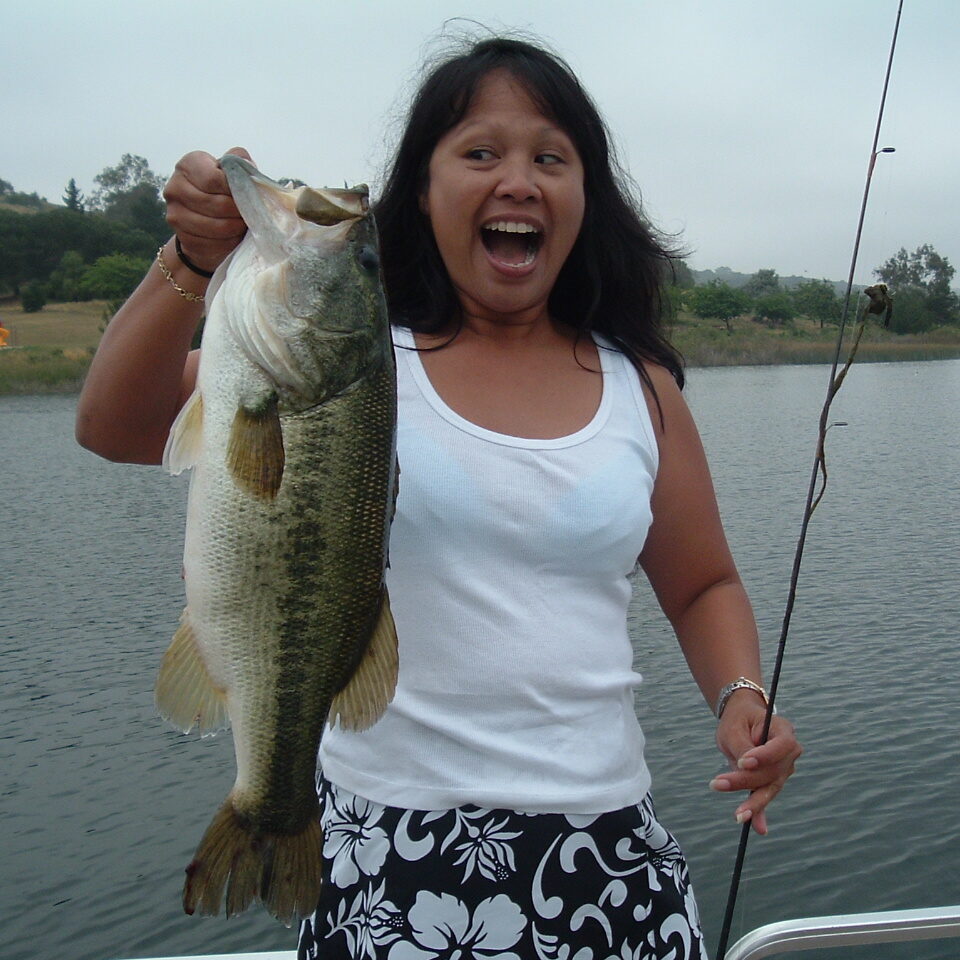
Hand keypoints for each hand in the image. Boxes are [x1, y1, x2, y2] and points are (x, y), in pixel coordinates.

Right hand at [163, 147, 251, 272]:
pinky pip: (213, 243)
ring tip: (244, 223)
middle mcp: (175, 188)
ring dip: (236, 227)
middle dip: (239, 211)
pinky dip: (229, 241)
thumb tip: (246, 163)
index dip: (235, 189)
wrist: (204, 219)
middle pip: (217, 204)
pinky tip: (234, 236)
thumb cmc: (221, 191)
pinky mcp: (182, 237)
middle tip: (251, 213)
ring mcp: (175, 214)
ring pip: (217, 226)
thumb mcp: (230, 171)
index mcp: (187, 166)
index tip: (248, 194)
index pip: (213, 179)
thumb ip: (239, 163)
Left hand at [710, 692, 800, 834]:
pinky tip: (759, 828)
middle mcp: (789, 752)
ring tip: (738, 815)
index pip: (783, 745)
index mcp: (783, 730)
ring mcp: (783, 769)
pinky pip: (765, 796)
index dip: (766, 755)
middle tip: (718, 783)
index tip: (743, 762)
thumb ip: (741, 746)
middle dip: (746, 780)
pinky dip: (760, 812)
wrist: (742, 721)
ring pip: (769, 787)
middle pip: (773, 771)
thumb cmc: (738, 721)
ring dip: (752, 801)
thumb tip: (744, 770)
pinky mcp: (772, 782)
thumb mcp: (734, 728)